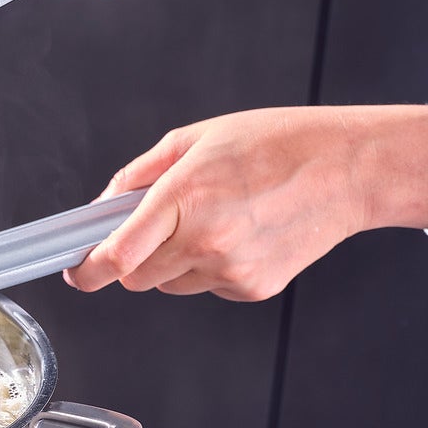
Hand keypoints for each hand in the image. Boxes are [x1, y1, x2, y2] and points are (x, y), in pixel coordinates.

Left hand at [67, 106, 427, 300]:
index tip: (75, 270)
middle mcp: (205, 240)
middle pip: (135, 278)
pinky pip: (207, 288)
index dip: (86, 270)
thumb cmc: (280, 144)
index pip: (116, 255)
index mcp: (184, 197)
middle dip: (131, 259)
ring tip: (211, 221)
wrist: (352, 170)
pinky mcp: (253, 288)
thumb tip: (103, 206)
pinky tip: (239, 234)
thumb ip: (139, 174)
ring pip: (170, 285)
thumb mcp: (196, 139)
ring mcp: (231, 269)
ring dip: (172, 263)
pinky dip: (208, 269)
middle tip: (153, 228)